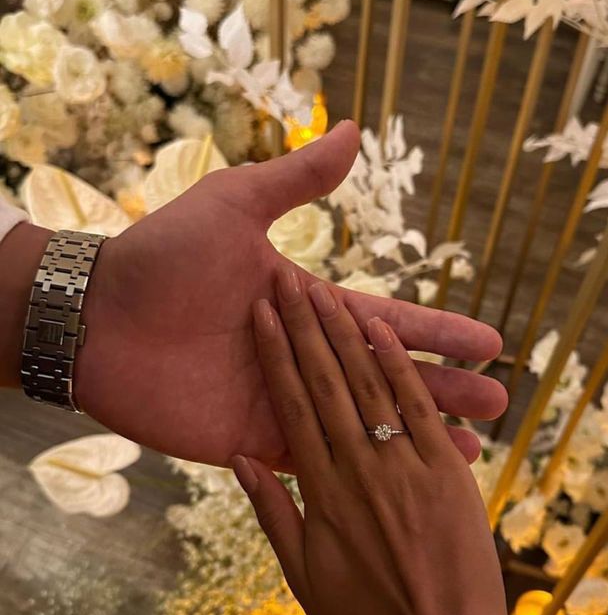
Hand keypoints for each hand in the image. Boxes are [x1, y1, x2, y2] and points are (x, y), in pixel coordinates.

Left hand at [71, 121, 505, 467]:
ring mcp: (283, 403)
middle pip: (389, 380)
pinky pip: (319, 461)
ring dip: (414, 441)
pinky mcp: (255, 441)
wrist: (102, 318)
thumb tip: (352, 129)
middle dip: (444, 392)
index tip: (490, 343)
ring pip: (365, 427)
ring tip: (467, 454)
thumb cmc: (164, 258)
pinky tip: (396, 485)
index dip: (439, 334)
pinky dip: (360, 474)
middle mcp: (305, 359)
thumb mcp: (236, 206)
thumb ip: (297, 179)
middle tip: (499, 405)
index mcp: (309, 309)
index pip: (389, 325)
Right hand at [231, 269, 516, 614]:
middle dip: (304, 330)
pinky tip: (385, 330)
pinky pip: (420, 409)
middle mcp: (361, 471)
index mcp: (322, 495)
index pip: (291, 408)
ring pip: (371, 387)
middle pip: (327, 386)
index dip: (273, 357)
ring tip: (325, 292)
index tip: (258, 317)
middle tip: (286, 284)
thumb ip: (273, 514)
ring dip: (347, 335)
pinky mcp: (450, 474)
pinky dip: (402, 367)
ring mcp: (409, 468)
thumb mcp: (305, 579)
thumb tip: (243, 459)